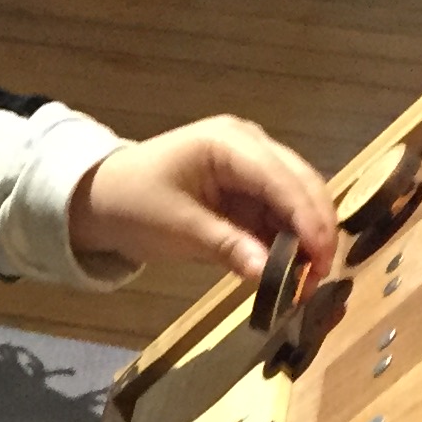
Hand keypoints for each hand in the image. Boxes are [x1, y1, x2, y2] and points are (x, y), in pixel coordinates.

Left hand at [69, 115, 338, 285]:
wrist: (99, 200)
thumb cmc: (131, 204)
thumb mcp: (177, 229)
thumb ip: (227, 247)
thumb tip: (268, 274)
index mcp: (229, 143)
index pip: (282, 178)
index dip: (308, 218)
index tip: (323, 257)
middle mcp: (249, 145)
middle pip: (300, 183)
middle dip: (315, 228)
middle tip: (320, 274)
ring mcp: (251, 166)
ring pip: (294, 200)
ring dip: (304, 237)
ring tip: (308, 278)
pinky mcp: (247, 190)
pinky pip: (276, 213)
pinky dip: (285, 240)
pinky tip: (291, 269)